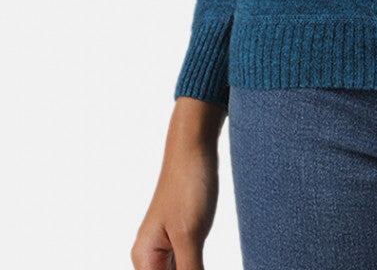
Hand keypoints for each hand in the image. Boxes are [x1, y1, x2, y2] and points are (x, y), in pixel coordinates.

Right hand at [131, 99, 224, 269]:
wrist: (194, 147)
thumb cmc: (188, 185)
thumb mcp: (190, 237)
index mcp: (144, 258)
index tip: (196, 266)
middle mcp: (150, 256)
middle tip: (201, 260)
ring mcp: (166, 246)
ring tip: (202, 253)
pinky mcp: (181, 237)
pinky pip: (188, 265)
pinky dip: (198, 268)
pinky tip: (206, 263)